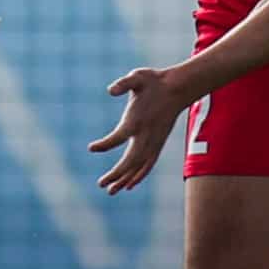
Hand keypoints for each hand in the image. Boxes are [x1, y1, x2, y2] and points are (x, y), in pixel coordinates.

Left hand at [88, 67, 188, 194]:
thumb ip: (124, 83)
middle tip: (101, 184)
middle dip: (116, 174)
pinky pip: (148, 165)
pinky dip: (139, 176)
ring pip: (139, 167)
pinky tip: (129, 185)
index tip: (91, 148)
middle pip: (130, 160)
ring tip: (111, 191)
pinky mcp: (158, 144)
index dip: (104, 145)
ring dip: (125, 180)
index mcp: (137, 121)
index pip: (118, 138)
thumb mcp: (137, 77)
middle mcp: (146, 136)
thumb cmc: (153, 82)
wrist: (177, 88)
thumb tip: (111, 90)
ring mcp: (154, 142)